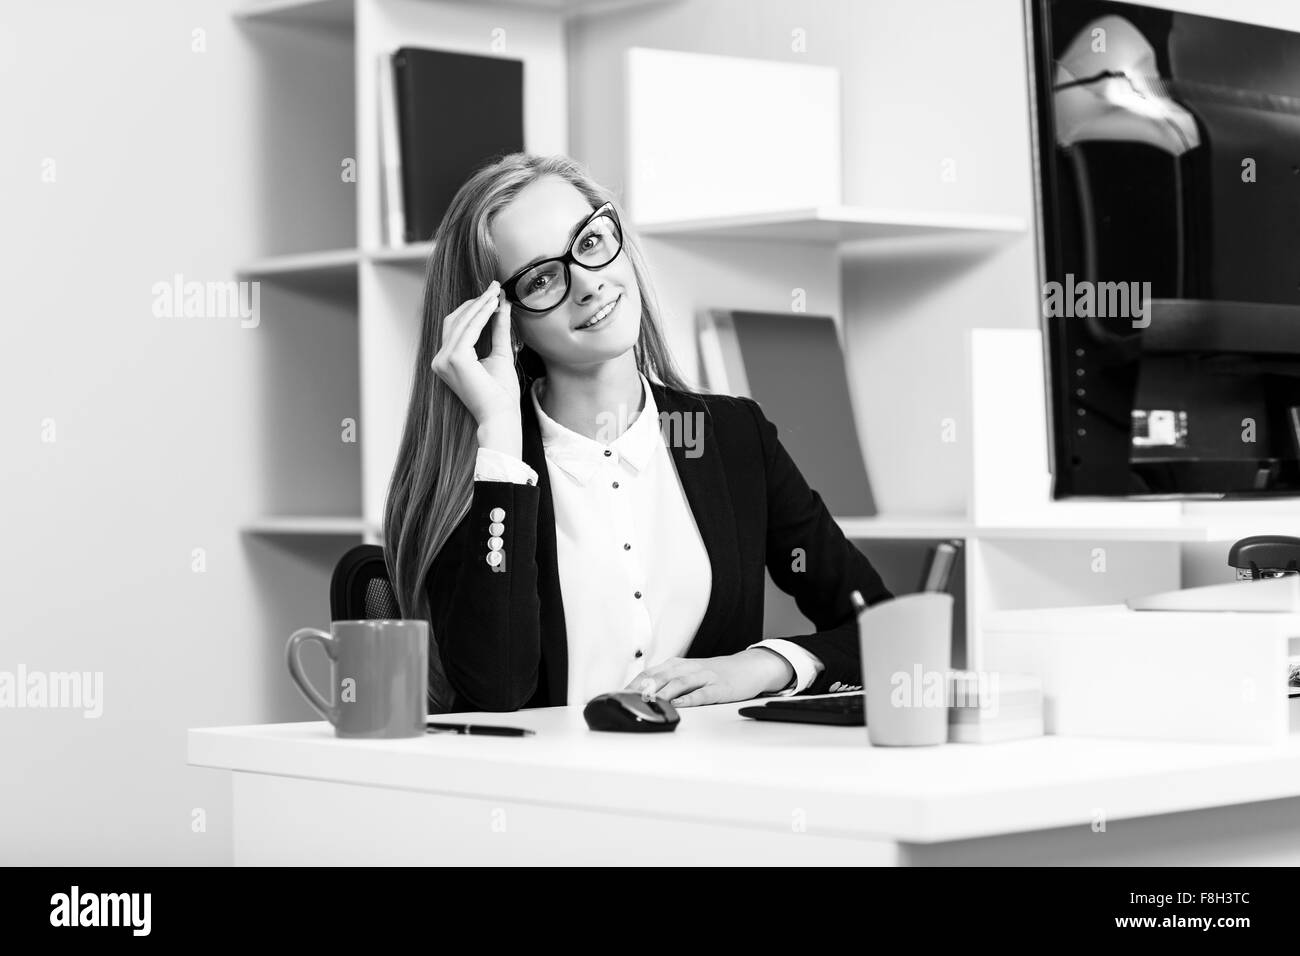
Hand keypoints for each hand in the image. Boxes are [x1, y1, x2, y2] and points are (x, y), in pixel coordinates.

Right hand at [430, 280, 521, 439]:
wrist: (501, 416)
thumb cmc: (500, 394)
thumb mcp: (500, 354)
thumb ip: (499, 330)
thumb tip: (503, 305)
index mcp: (447, 361)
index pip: (457, 327)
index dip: (473, 307)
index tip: (492, 293)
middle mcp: (440, 360)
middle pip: (455, 320)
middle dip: (476, 301)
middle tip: (494, 286)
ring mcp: (444, 360)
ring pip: (462, 322)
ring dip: (480, 304)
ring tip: (496, 292)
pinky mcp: (455, 359)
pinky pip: (469, 330)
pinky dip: (482, 315)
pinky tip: (494, 305)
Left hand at [625, 649, 793, 706]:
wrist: (749, 667)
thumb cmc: (716, 673)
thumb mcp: (690, 673)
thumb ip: (668, 681)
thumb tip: (642, 694)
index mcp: (679, 665)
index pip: (651, 672)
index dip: (634, 683)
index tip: (618, 695)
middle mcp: (690, 668)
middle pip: (661, 675)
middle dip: (642, 687)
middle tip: (627, 699)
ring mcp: (705, 677)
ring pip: (680, 682)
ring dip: (662, 692)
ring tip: (648, 701)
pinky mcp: (720, 688)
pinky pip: (703, 693)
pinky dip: (690, 698)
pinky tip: (679, 704)